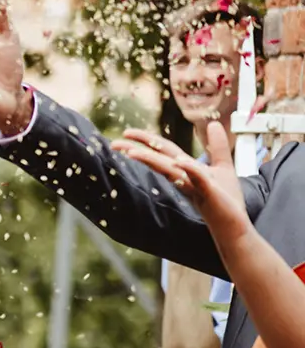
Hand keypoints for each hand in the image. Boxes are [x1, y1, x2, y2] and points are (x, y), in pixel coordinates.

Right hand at [112, 119, 253, 241]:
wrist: (234, 223)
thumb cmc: (226, 199)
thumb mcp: (223, 166)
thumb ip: (217, 145)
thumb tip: (214, 124)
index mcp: (185, 168)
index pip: (163, 150)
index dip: (146, 140)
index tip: (126, 133)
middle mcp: (184, 177)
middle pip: (158, 159)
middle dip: (137, 149)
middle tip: (114, 143)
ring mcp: (194, 185)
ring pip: (169, 170)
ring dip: (151, 160)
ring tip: (131, 153)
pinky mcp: (208, 192)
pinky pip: (197, 178)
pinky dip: (189, 170)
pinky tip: (179, 162)